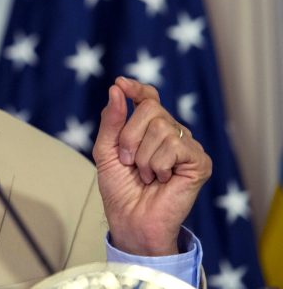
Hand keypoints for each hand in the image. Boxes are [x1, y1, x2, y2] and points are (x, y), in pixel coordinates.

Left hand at [92, 77, 211, 255]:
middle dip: (129, 135)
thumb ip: (111, 120)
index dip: (136, 88)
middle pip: (151, 108)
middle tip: (128, 161)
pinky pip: (174, 146)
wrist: (131, 220)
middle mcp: (171, 133)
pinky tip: (162, 180)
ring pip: (161, 127)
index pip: (148, 98)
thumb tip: (117, 89)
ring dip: (143, 156)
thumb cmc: (120, 189)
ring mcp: (186, 146)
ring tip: (146, 175)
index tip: (120, 84)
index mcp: (150, 129)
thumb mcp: (105, 150)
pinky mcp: (199, 161)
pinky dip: (159, 165)